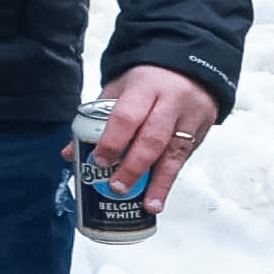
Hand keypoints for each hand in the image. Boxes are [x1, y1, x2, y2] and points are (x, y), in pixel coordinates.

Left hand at [90, 66, 223, 212]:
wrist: (191, 69)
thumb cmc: (148, 80)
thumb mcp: (118, 89)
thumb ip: (96, 118)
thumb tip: (71, 152)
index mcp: (144, 88)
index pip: (126, 116)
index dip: (112, 141)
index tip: (100, 160)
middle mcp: (170, 103)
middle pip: (152, 138)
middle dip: (134, 166)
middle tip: (118, 187)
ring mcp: (190, 118)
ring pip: (175, 153)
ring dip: (160, 183)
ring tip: (149, 204)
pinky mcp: (201, 132)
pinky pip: (185, 158)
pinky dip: (171, 179)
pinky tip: (160, 196)